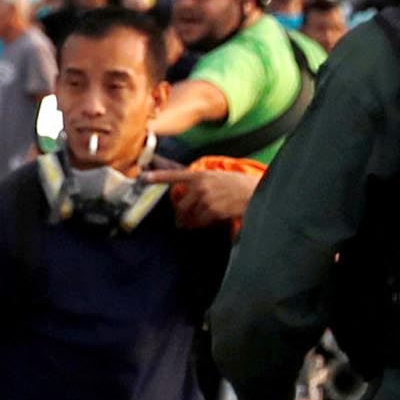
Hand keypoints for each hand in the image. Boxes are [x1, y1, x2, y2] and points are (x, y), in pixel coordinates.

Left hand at [143, 165, 258, 227]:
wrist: (256, 191)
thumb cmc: (237, 185)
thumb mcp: (217, 177)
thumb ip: (200, 183)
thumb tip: (186, 194)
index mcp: (201, 175)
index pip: (175, 175)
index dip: (158, 177)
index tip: (143, 178)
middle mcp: (201, 185)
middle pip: (180, 205)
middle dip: (180, 216)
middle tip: (180, 221)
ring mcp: (206, 198)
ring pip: (189, 215)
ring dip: (191, 222)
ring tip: (197, 222)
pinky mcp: (213, 210)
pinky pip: (200, 222)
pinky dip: (202, 225)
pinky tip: (209, 221)